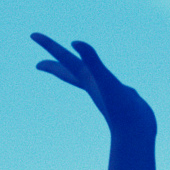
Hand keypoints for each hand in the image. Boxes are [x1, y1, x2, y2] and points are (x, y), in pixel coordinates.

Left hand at [30, 33, 154, 139]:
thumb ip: (92, 61)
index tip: (32, 35)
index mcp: (87, 79)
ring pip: (87, 81)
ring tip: (75, 69)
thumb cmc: (120, 108)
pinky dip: (104, 83)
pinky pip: (107, 88)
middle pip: (69, 73)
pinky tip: (108, 86)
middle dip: (55, 66)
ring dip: (79, 74)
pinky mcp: (120, 98)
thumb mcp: (105, 80)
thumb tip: (74, 42)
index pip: (64, 58)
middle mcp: (93, 86)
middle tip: (39, 65)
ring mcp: (106, 93)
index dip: (49, 45)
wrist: (136, 134)